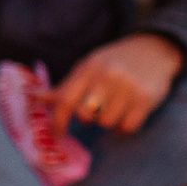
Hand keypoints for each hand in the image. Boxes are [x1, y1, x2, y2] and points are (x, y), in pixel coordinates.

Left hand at [48, 34, 183, 135]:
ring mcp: (128, 88)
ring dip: (107, 123)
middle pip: (85, 116)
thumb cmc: (114, 62)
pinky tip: (125, 116)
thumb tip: (32, 97)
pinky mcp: (146, 99)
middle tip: (94, 111)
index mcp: (88, 69)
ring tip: (113, 109)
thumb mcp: (88, 67)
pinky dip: (123, 128)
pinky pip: (127, 127)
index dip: (57, 122)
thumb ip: (64, 87)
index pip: (65, 100)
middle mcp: (107, 77)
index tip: (57, 135)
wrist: (154, 50)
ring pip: (107, 124)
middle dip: (87, 120)